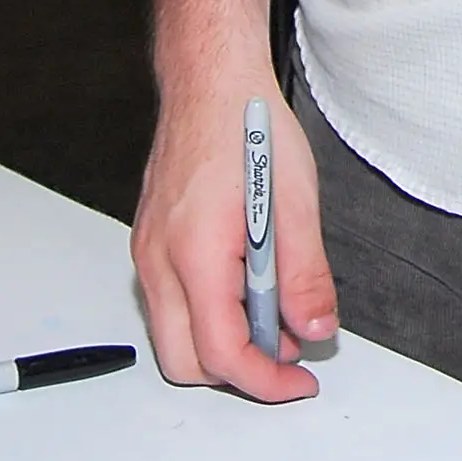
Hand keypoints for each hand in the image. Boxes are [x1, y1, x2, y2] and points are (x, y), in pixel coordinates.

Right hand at [132, 74, 336, 402]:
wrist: (209, 79)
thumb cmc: (248, 123)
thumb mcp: (296, 201)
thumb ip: (305, 274)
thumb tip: (314, 328)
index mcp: (195, 252)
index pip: (221, 353)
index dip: (265, 381)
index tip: (299, 380)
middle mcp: (159, 259)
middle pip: (185, 362)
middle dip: (239, 372)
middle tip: (288, 351)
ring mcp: (148, 252)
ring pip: (173, 337)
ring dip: (223, 343)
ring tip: (274, 311)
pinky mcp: (149, 243)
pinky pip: (169, 304)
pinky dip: (207, 314)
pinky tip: (246, 285)